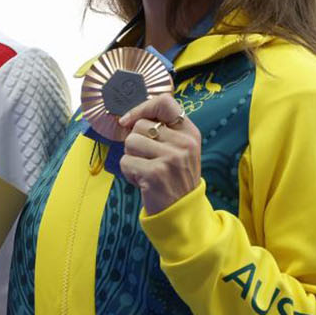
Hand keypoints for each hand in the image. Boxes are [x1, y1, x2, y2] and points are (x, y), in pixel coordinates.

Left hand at [118, 94, 200, 213]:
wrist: (182, 212)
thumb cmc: (174, 178)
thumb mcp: (179, 150)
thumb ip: (163, 131)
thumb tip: (128, 118)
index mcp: (190, 133)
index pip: (165, 103)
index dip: (142, 108)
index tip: (129, 120)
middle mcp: (184, 143)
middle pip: (140, 125)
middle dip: (135, 143)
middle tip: (147, 159)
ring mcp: (171, 158)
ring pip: (130, 142)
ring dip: (130, 157)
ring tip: (145, 170)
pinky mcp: (155, 173)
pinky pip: (125, 161)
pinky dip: (128, 172)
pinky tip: (142, 181)